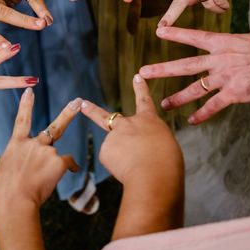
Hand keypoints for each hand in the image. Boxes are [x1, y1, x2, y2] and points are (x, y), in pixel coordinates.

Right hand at [0, 89, 79, 210]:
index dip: (26, 105)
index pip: (22, 120)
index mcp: (16, 144)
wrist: (13, 200)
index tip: (30, 90)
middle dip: (68, 113)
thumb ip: (20, 160)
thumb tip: (30, 164)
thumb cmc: (5, 191)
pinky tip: (64, 176)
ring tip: (40, 181)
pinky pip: (68, 163)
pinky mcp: (57, 161)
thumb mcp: (7, 169)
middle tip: (78, 102)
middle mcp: (32, 143)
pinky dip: (69, 168)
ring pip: (56, 157)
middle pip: (55, 127)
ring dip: (52, 167)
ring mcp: (46, 150)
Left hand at [80, 75, 182, 236]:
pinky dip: (118, 168)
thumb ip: (150, 141)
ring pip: (114, 150)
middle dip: (92, 110)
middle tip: (82, 104)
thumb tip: (139, 148)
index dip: (140, 89)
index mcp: (148, 120)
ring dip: (122, 159)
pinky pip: (111, 161)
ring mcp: (114, 135)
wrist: (154, 173)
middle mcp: (128, 123)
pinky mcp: (105, 150)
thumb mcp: (165, 144)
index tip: (136, 76)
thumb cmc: (166, 162)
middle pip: (106, 116)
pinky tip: (127, 170)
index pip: (144, 101)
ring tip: (136, 166)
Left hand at [139, 27, 249, 123]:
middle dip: (162, 69)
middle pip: (185, 65)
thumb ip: (229, 47)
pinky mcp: (234, 93)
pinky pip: (213, 106)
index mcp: (222, 43)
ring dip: (178, 97)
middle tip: (143, 72)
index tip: (159, 31)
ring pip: (195, 89)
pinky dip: (202, 114)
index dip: (176, 34)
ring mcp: (225, 77)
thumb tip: (220, 49)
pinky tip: (191, 120)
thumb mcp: (246, 40)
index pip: (194, 37)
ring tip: (164, 104)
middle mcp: (219, 60)